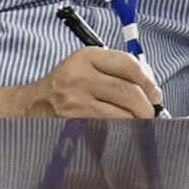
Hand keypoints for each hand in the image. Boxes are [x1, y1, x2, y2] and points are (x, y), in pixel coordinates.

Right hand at [29, 47, 161, 121]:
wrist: (33, 105)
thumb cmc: (65, 87)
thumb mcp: (85, 67)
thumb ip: (115, 71)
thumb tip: (151, 88)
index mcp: (86, 57)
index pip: (128, 65)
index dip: (148, 81)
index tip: (155, 93)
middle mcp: (80, 76)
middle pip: (129, 91)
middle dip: (146, 106)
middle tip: (150, 113)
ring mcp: (76, 101)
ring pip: (122, 114)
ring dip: (136, 122)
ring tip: (137, 123)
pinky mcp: (75, 123)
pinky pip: (110, 129)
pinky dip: (122, 132)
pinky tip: (122, 131)